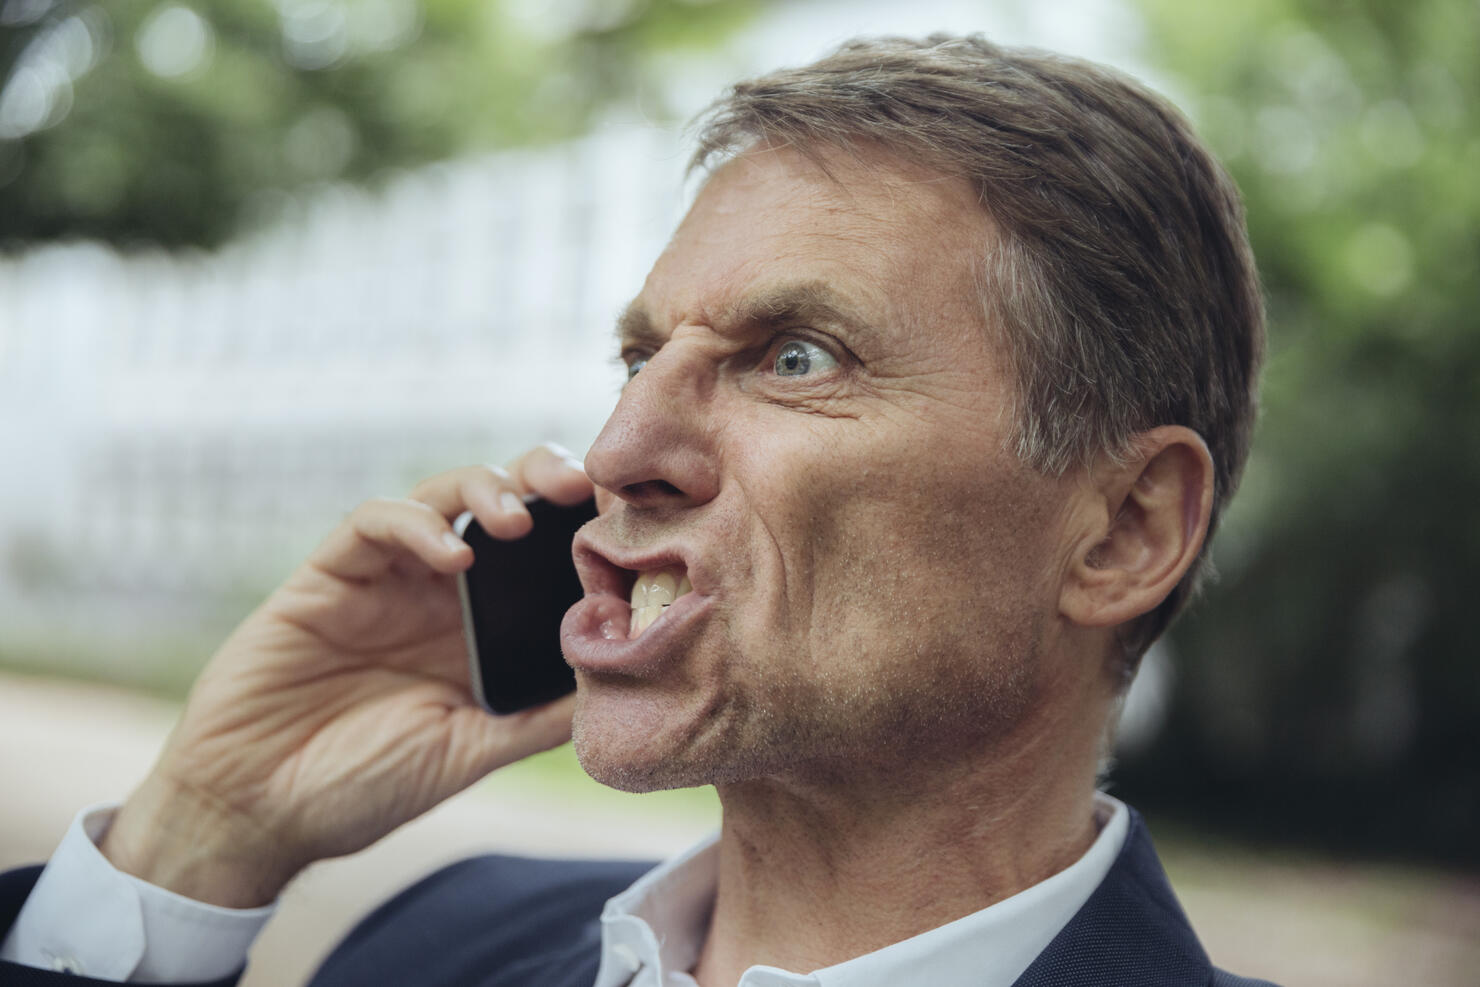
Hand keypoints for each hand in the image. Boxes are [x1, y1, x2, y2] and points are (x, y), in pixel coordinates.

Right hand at [100, 445, 592, 906]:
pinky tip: (450, 554)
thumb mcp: (472, 751)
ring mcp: (385, 578)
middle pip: (498, 501)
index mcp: (482, 628)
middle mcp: (439, 592)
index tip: (621, 520)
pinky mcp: (327, 576)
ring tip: (515, 519)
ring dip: (483, 489)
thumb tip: (621, 681)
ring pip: (440, 495)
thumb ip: (539, 715)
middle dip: (540, 477)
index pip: (539, 552)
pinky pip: (372, 523)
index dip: (578, 524)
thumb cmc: (365, 786)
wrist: (259, 813)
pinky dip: (414, 525)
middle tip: (576, 486)